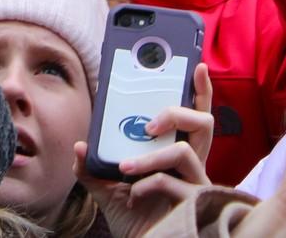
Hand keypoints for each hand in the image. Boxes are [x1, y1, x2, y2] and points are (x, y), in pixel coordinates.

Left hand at [73, 65, 214, 237]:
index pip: (197, 118)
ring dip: (150, 156)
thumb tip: (80, 146)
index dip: (202, 91)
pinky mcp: (192, 204)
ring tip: (126, 168)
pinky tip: (131, 197)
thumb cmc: (134, 219)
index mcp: (178, 155)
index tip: (196, 66)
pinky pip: (170, 182)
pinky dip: (145, 185)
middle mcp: (194, 166)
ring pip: (184, 150)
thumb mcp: (106, 189)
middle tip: (147, 124)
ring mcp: (197, 185)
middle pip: (204, 123)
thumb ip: (92, 167)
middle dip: (175, 112)